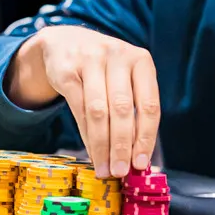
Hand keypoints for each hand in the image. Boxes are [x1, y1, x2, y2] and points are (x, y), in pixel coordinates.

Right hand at [7, 26, 159, 178]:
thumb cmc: (104, 69)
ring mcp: (90, 61)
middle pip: (123, 110)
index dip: (145, 137)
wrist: (65, 42)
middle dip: (122, 146)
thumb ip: (134, 110)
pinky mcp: (67, 70)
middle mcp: (117, 56)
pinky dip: (86, 135)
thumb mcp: (125, 79)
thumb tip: (139, 158)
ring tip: (105, 168)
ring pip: (99, 112)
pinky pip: (78, 109)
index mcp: (141, 61)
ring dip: (102, 145)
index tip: (141, 164)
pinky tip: (91, 152)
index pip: (148, 104)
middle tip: (121, 171)